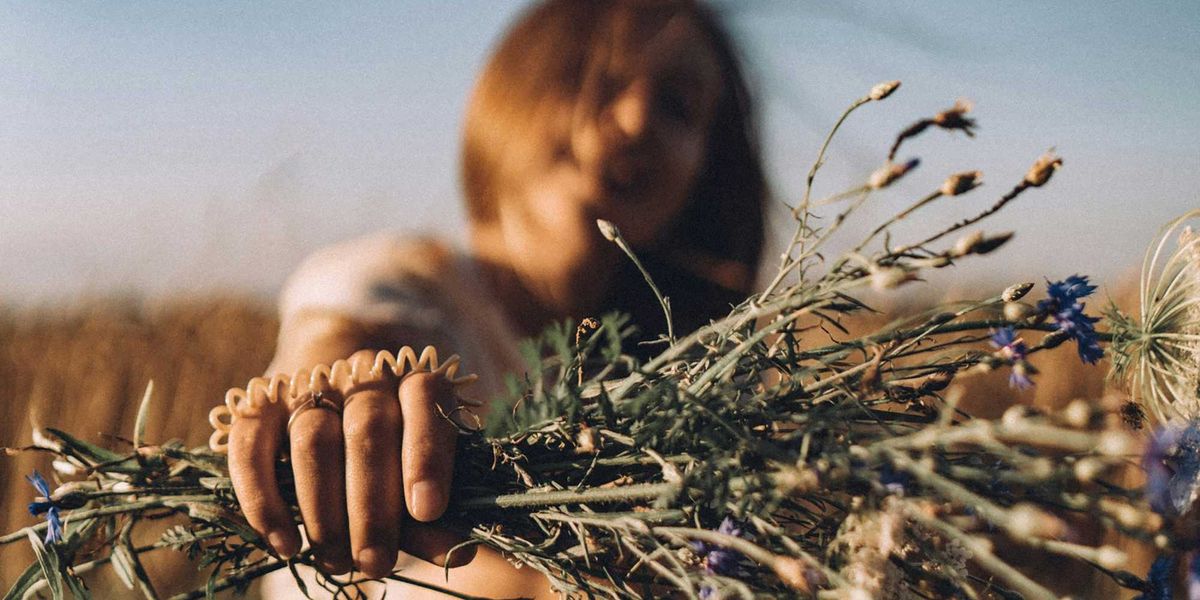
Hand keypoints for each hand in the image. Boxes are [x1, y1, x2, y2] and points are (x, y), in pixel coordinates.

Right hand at [227, 366, 468, 577]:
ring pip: (312, 438)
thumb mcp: (416, 480)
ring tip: (338, 562)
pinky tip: (286, 544)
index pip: (425, 398)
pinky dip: (265, 500)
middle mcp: (362, 376)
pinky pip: (250, 446)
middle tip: (377, 562)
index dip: (427, 453)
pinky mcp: (259, 406)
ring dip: (324, 511)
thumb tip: (460, 552)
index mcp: (412, 381)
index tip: (428, 510)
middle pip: (367, 427)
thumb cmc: (391, 455)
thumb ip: (432, 514)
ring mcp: (308, 386)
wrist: (335, 404)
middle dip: (372, 504)